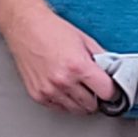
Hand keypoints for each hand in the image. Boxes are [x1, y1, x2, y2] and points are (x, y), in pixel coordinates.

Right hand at [3, 1, 117, 113]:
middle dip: (96, 97)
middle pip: (92, 106)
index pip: (106, 93)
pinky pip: (59, 108)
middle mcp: (63, 81)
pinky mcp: (38, 95)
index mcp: (78, 66)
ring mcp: (49, 90)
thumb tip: (112, 73)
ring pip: (76, 110)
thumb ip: (102, 59)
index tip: (111, 89)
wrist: (25, 26)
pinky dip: (65, 102)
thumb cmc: (52, 30)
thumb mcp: (85, 40)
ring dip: (81, 102)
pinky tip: (64, 88)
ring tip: (78, 86)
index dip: (112, 91)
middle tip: (93, 87)